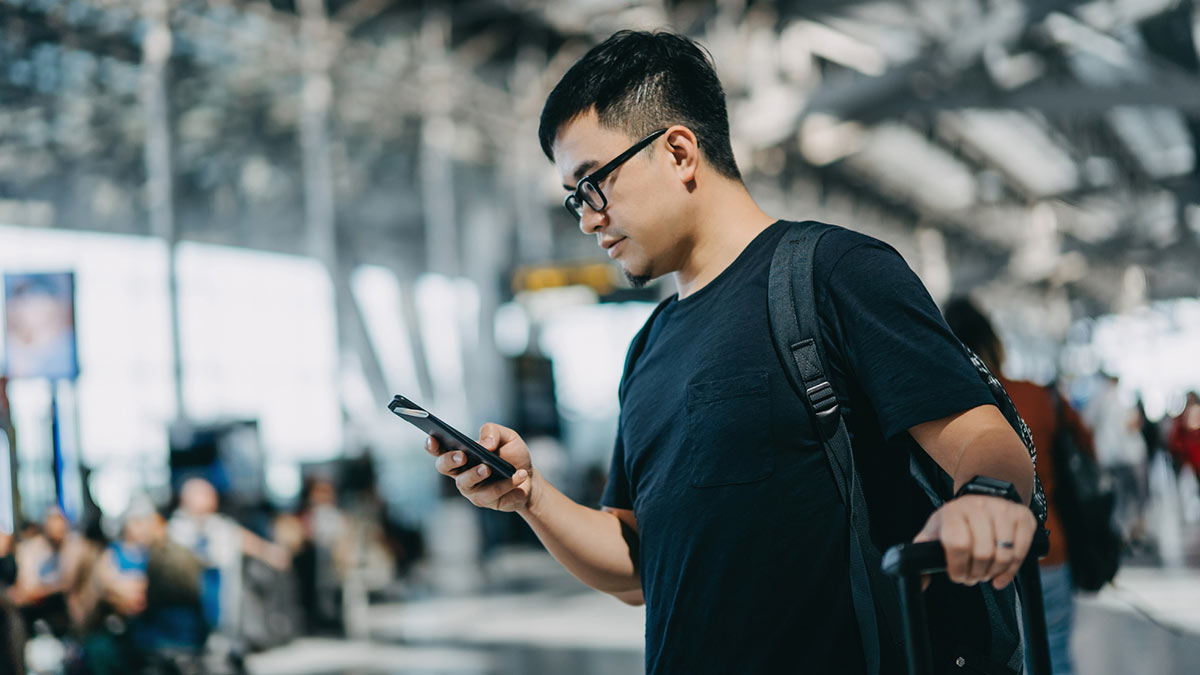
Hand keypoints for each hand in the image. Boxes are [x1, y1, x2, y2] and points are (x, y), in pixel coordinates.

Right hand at [426, 423, 533, 512]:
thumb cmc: (512, 455)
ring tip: (490, 467)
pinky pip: (491, 494)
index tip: (432, 438)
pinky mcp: (485, 501)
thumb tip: (484, 445)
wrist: (529, 477)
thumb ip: (493, 433)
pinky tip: (519, 475)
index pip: (439, 449)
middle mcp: (460, 471)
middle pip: (443, 467)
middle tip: (463, 456)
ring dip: (477, 474)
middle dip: (450, 460)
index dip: (432, 444)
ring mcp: (471, 488)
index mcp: (461, 452)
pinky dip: (507, 484)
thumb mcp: (507, 437)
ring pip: (465, 483)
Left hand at [912, 495, 1035, 589]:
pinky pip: (1022, 552)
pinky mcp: (1023, 517)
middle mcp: (979, 507)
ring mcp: (1003, 510)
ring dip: (993, 573)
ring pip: (1003, 555)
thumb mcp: (934, 532)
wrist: (982, 497)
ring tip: (985, 573)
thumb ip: (922, 554)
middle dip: (976, 574)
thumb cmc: (956, 521)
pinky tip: (1001, 576)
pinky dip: (1011, 571)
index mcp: (954, 511)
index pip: (958, 544)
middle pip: (982, 553)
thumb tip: (922, 584)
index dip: (958, 567)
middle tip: (972, 577)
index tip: (957, 575)